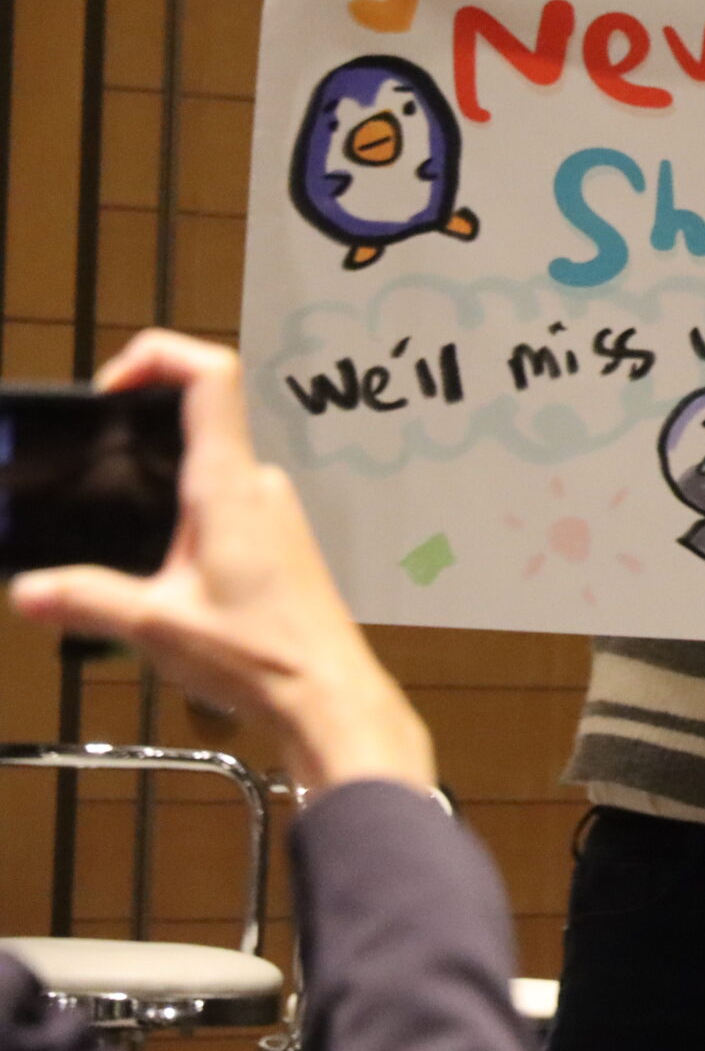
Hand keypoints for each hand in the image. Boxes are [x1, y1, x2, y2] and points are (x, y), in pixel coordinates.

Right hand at [6, 331, 434, 796]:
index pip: (211, 376)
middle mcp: (259, 485)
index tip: (110, 386)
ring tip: (113, 518)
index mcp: (230, 485)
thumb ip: (86, 601)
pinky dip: (186, 511)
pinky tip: (159, 558)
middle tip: (90, 460)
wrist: (328, 694)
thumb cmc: (261, 656)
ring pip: (212, 466)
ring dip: (162, 478)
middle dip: (139, 428)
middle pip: (201, 417)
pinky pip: (227, 501)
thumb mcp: (156, 627)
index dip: (159, 356)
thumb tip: (29, 590)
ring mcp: (274, 511)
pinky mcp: (280, 540)